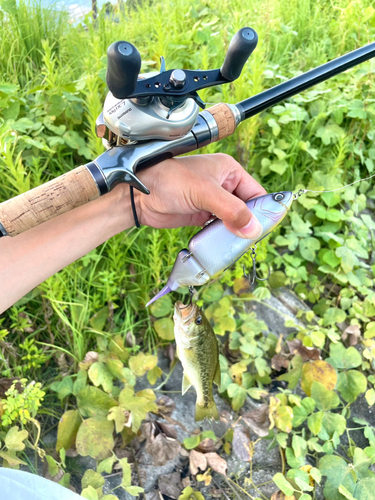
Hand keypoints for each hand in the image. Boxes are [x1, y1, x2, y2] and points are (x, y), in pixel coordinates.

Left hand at [136, 153, 266, 238]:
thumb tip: (254, 229)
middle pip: (247, 209)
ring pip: (234, 220)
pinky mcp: (202, 216)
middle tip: (248, 241)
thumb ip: (231, 210)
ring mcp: (213, 202)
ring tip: (237, 245)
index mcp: (229, 171)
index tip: (262, 230)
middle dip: (248, 224)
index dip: (262, 211)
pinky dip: (223, 236)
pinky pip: (220, 228)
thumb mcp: (204, 193)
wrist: (140, 196)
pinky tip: (224, 245)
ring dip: (236, 232)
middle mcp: (224, 185)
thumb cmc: (170, 182)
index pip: (256, 193)